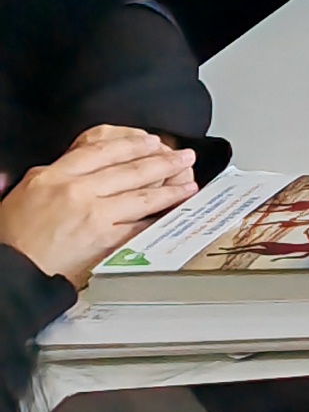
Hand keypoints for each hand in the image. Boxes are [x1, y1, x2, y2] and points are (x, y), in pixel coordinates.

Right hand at [0, 126, 200, 288]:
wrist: (13, 270)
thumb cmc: (13, 237)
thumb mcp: (24, 192)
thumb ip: (52, 173)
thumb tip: (75, 160)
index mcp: (54, 176)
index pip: (102, 150)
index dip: (132, 144)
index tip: (152, 141)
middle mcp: (76, 192)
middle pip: (129, 170)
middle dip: (163, 161)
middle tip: (183, 156)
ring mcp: (94, 216)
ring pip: (142, 195)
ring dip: (171, 188)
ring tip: (189, 182)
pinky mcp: (105, 241)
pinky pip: (141, 225)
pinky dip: (162, 217)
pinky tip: (176, 212)